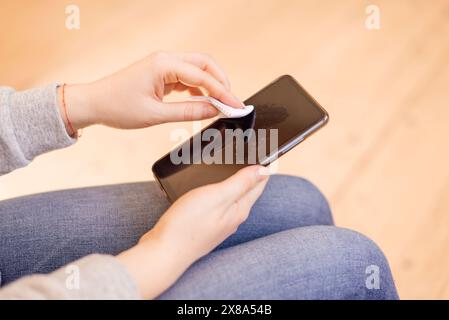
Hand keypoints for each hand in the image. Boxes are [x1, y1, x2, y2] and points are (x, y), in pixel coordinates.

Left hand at [58, 51, 243, 133]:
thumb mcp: (156, 114)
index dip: (223, 93)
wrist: (93, 104)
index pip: (203, 77)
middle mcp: (166, 60)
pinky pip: (187, 78)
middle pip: (205, 65)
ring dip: (211, 86)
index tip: (236, 106)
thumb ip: (188, 112)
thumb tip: (214, 111)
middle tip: (232, 103)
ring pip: (197, 70)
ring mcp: (163, 66)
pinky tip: (204, 103)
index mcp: (164, 65)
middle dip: (222, 83)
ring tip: (221, 106)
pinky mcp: (161, 74)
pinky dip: (199, 90)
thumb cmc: (117, 107)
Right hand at [117, 165, 269, 298]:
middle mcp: (233, 218)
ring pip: (232, 197)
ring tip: (232, 166)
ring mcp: (220, 224)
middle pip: (247, 190)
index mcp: (240, 209)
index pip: (259, 183)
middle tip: (248, 154)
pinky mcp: (206, 226)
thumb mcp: (218, 196)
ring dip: (233, 182)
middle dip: (249, 172)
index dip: (262, 166)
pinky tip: (210, 188)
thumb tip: (265, 170)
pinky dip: (219, 192)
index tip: (263, 151)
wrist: (164, 252)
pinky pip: (219, 205)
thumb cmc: (188, 224)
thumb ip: (241, 182)